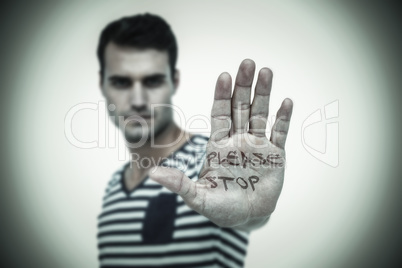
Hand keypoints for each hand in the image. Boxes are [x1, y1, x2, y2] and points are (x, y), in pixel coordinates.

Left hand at [150, 59, 292, 230]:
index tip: (224, 76)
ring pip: (260, 114)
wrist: (247, 218)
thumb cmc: (221, 208)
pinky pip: (279, 133)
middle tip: (247, 63)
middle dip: (243, 86)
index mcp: (219, 146)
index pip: (219, 114)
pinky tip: (287, 102)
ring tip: (267, 72)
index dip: (221, 95)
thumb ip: (179, 184)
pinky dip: (283, 118)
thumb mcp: (199, 197)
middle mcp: (238, 141)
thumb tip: (152, 174)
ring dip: (264, 94)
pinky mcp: (275, 156)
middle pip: (240, 107)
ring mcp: (257, 146)